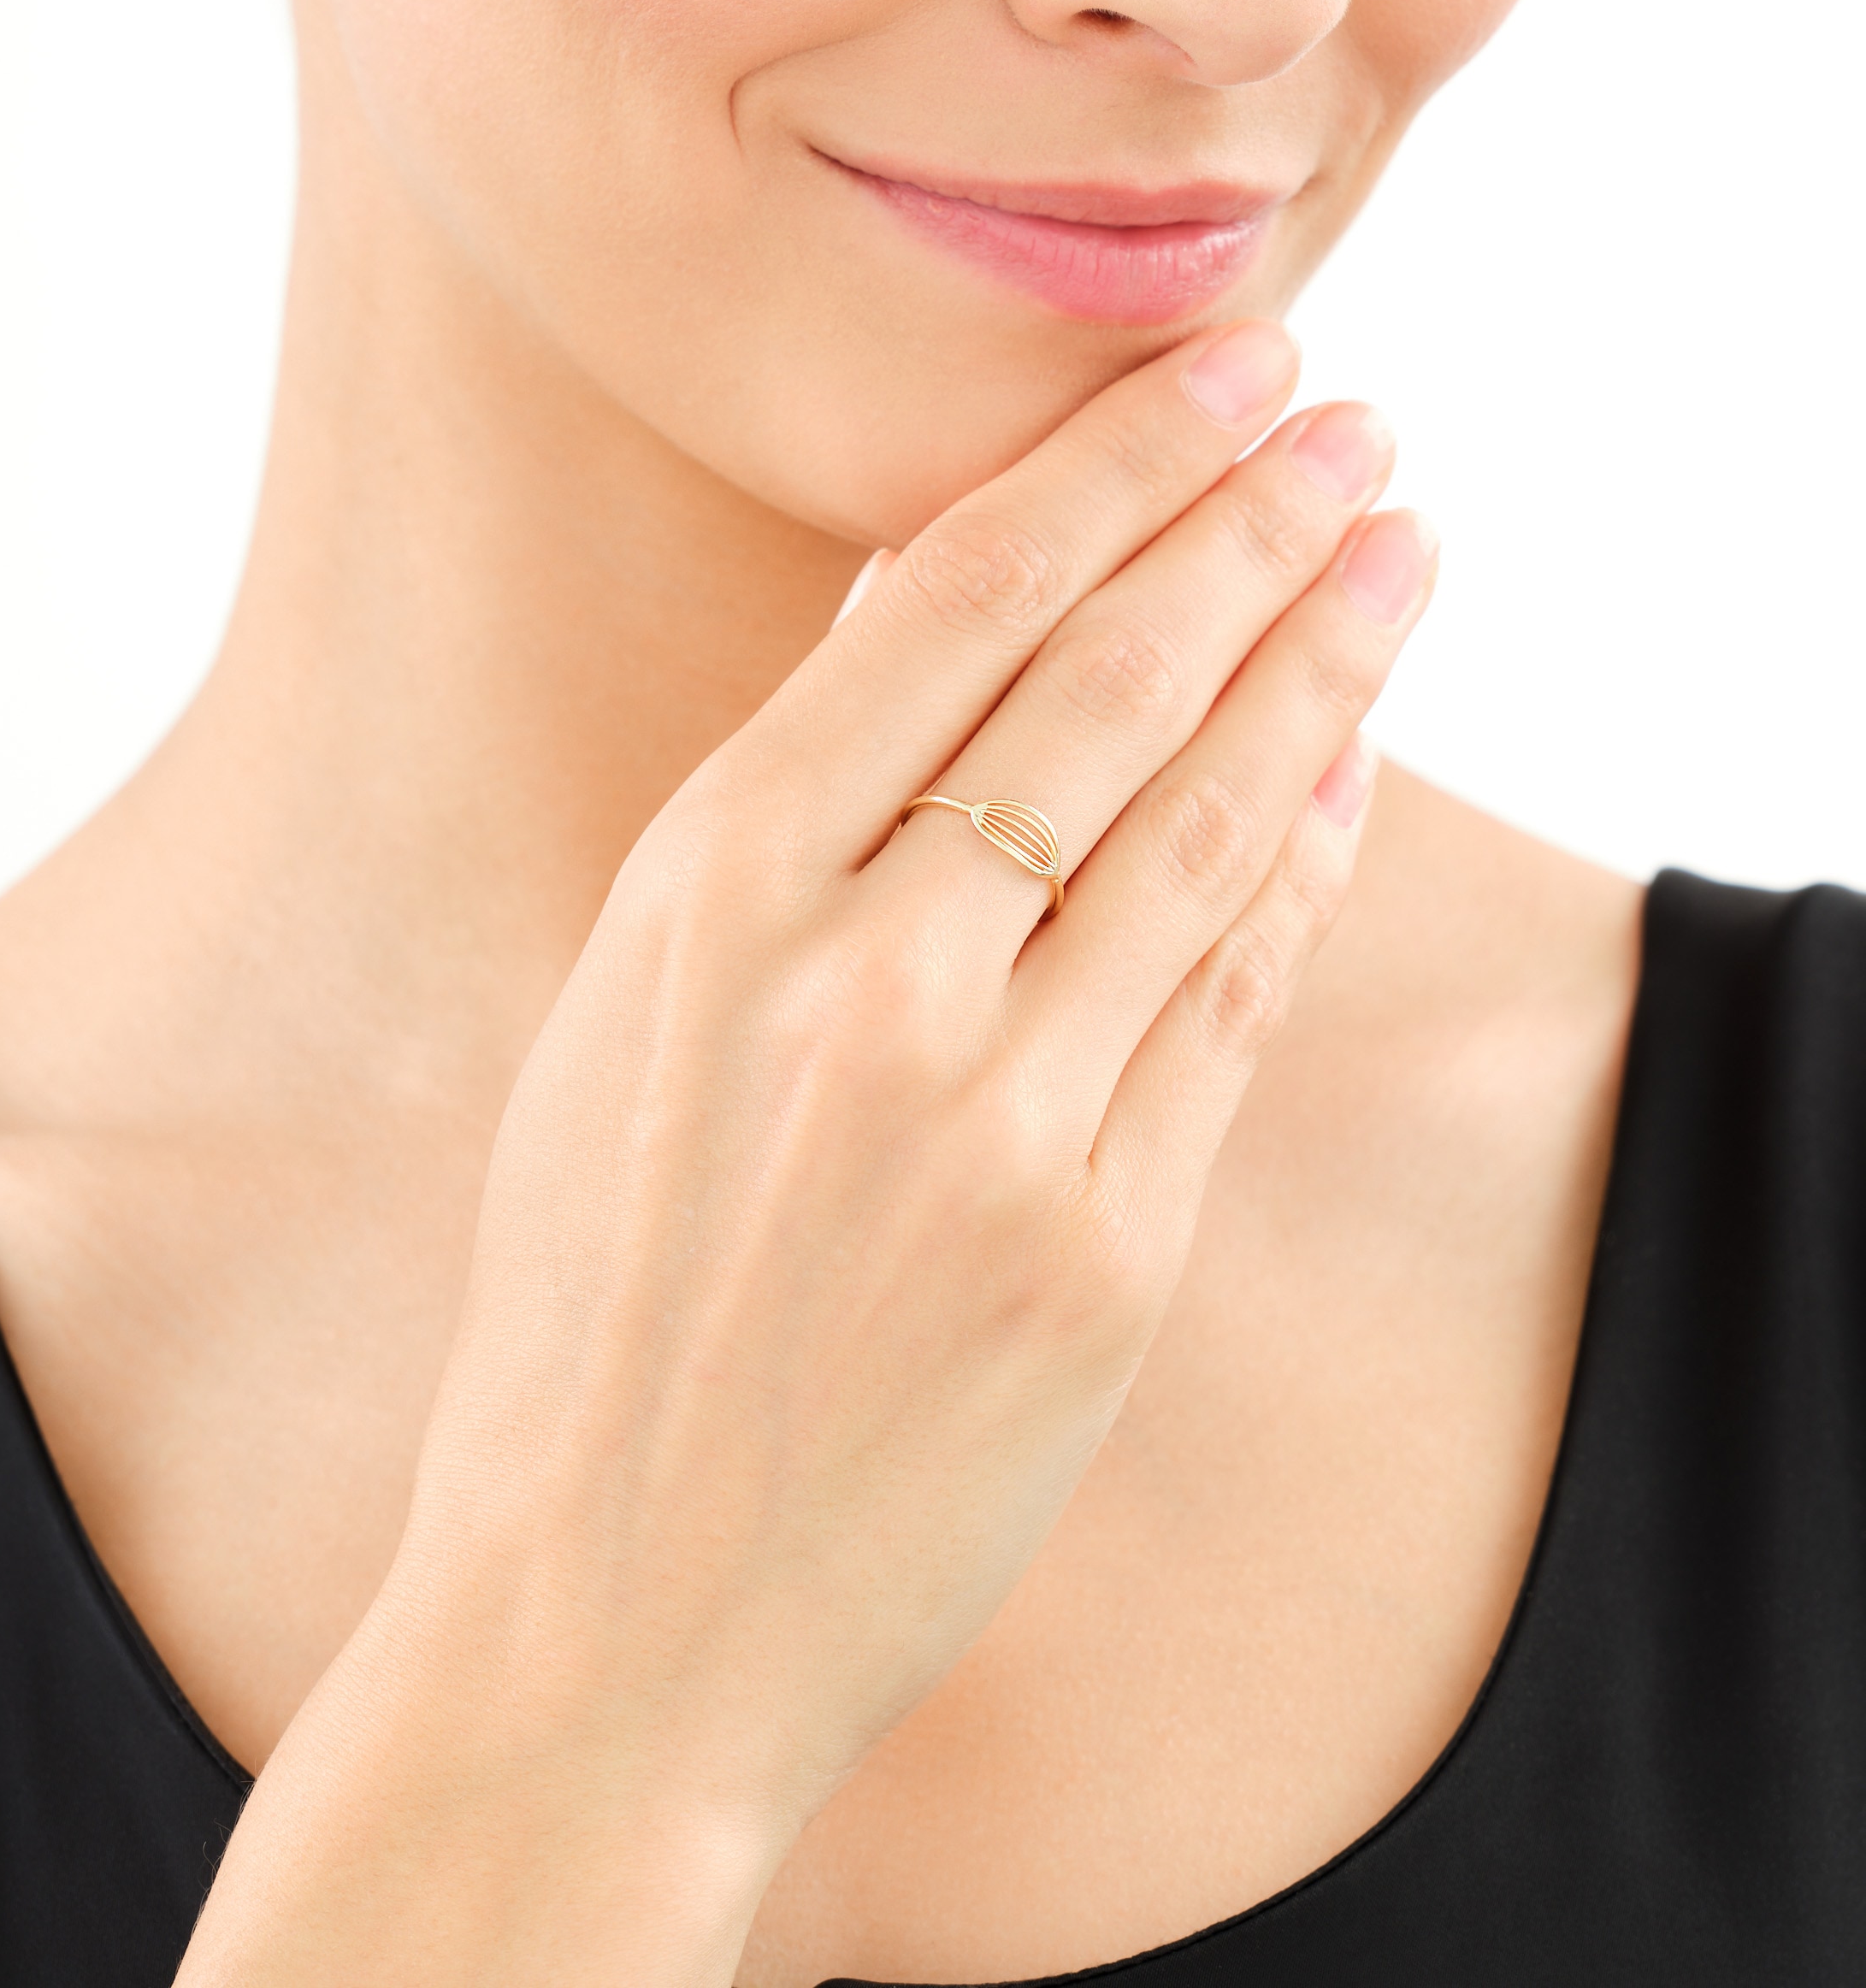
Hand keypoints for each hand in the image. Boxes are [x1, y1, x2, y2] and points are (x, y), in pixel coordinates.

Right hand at [180, 321, 1432, 1984]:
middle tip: (1356, 425)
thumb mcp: (624, 1014)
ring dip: (1320, 670)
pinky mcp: (1103, 1253)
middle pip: (1108, 685)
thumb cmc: (592, 1300)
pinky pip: (1230, 1010)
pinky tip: (1345, 773)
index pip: (955, 604)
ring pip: (1203, 828)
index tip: (1230, 375)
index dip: (1117, 469)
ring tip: (1399, 554)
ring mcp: (995, 1121)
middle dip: (1254, 528)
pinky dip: (1296, 873)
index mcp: (705, 891)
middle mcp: (857, 981)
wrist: (607, 1616)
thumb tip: (912, 610)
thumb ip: (773, 816)